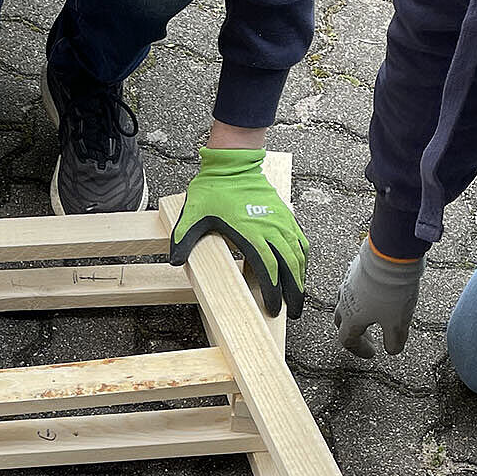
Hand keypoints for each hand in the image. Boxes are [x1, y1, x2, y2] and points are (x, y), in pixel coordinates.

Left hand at [169, 148, 308, 317]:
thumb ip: (184, 238)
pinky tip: (300, 268)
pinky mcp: (285, 214)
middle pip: (289, 266)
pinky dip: (302, 257)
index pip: (268, 269)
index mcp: (250, 233)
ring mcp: (280, 221)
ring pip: (298, 254)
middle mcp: (270, 229)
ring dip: (301, 277)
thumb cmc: (213, 189)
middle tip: (293, 312)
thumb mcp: (193, 214)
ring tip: (299, 296)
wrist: (233, 163)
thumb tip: (175, 262)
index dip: (274, 292)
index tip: (274, 308)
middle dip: (293, 291)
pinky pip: (299, 240)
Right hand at [334, 238, 423, 357]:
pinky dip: (360, 297)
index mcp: (351, 319)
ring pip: (345, 304)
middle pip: (342, 323)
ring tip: (370, 315)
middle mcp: (344, 303)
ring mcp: (348, 285)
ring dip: (355, 314)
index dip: (359, 349)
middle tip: (369, 338)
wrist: (390, 257)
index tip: (372, 353)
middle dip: (355, 333)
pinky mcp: (354, 270)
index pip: (348, 340)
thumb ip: (394, 341)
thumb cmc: (391, 291)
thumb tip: (392, 350)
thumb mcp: (397, 323)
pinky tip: (372, 294)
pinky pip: (353, 288)